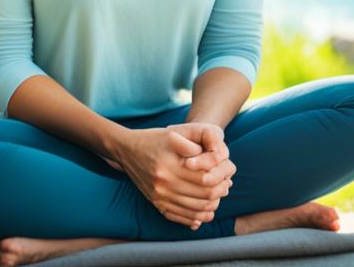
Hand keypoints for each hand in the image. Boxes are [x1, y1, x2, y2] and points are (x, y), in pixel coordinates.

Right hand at [114, 124, 235, 227]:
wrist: (126, 150)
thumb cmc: (153, 139)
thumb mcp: (174, 134)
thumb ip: (193, 145)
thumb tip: (214, 159)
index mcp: (171, 166)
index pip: (205, 179)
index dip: (220, 177)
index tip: (228, 174)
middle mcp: (164, 184)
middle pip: (202, 196)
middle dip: (219, 192)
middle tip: (227, 186)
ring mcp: (159, 196)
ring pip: (193, 209)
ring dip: (210, 206)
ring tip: (218, 198)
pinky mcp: (155, 203)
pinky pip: (178, 217)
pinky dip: (194, 218)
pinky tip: (203, 214)